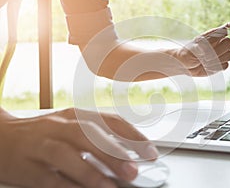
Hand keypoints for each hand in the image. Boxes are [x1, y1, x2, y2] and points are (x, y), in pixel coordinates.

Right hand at [0, 108, 157, 187]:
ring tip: (111, 186)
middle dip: (113, 152)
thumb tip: (128, 153)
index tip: (149, 151)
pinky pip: (50, 178)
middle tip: (134, 170)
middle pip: (88, 135)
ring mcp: (42, 145)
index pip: (109, 120)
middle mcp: (59, 126)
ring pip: (67, 154)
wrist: (4, 137)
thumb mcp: (72, 127)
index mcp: (75, 114)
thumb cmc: (45, 133)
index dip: (132, 136)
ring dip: (91, 171)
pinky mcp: (29, 167)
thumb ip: (97, 137)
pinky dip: (68, 186)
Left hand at [165, 21, 229, 76]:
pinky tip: (207, 67)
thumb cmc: (187, 53)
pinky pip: (225, 65)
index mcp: (213, 35)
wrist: (185, 66)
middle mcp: (219, 43)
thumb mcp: (193, 47)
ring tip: (204, 61)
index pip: (229, 27)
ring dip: (217, 60)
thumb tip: (211, 46)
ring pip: (229, 55)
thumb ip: (205, 46)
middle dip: (219, 50)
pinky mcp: (220, 63)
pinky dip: (216, 67)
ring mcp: (221, 53)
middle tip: (206, 55)